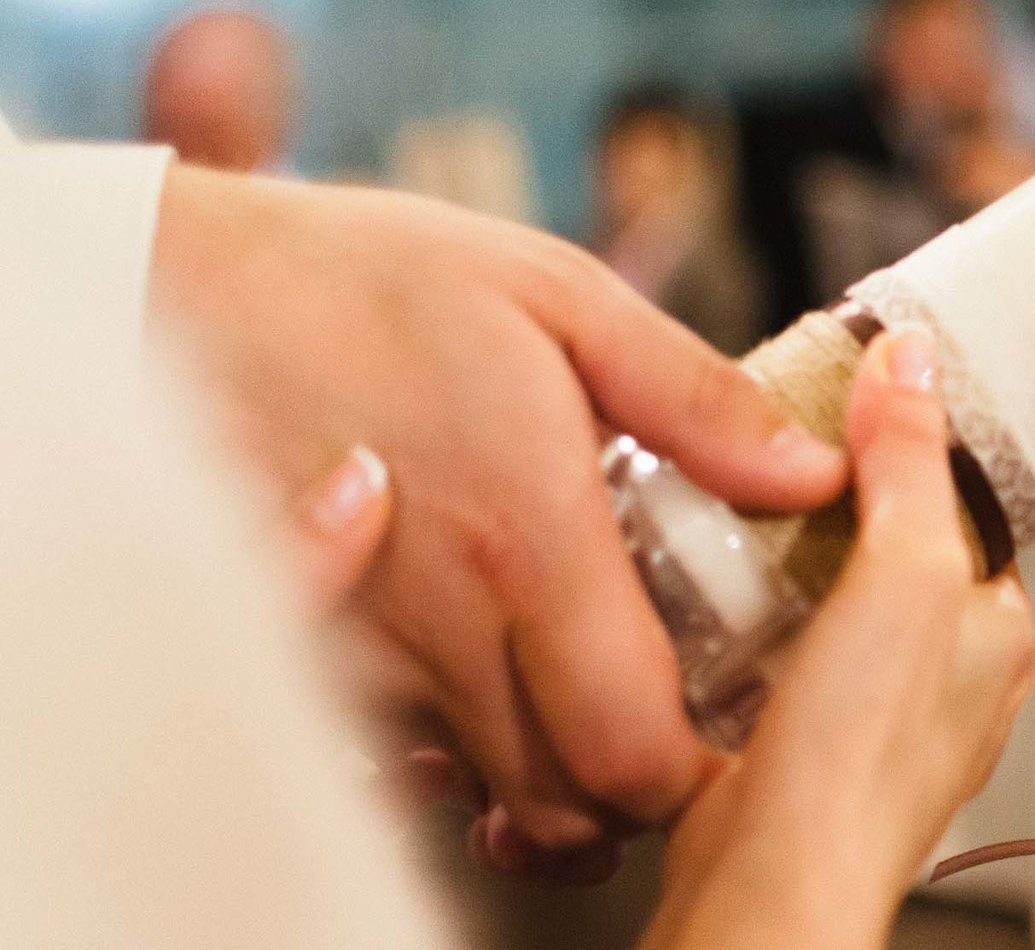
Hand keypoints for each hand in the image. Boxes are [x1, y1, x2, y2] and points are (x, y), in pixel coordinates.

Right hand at [150, 167, 848, 872]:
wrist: (172, 289)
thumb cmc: (366, 279)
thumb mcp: (561, 298)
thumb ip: (696, 399)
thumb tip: (812, 471)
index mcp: (528, 543)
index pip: (627, 748)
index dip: (688, 769)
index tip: (722, 723)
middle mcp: (440, 629)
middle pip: (560, 804)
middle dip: (628, 785)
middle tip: (668, 708)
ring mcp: (360, 659)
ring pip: (477, 792)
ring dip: (544, 769)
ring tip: (585, 679)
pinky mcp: (297, 659)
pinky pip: (392, 754)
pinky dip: (450, 745)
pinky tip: (484, 667)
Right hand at [645, 327, 1034, 949]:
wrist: (764, 889)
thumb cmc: (857, 761)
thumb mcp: (908, 571)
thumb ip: (910, 462)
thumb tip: (914, 361)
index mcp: (995, 632)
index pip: (964, 507)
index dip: (909, 450)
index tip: (852, 403)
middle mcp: (939, 680)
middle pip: (881, 553)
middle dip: (824, 511)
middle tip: (769, 460)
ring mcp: (860, 718)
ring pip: (816, 608)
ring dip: (770, 571)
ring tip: (723, 517)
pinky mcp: (786, 749)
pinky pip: (760, 663)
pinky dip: (730, 632)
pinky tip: (693, 605)